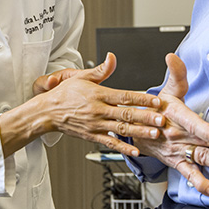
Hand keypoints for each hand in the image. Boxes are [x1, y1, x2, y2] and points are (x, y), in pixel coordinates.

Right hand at [27, 53, 164, 156]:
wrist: (47, 112)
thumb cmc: (64, 94)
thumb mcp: (81, 77)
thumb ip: (101, 70)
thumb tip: (112, 57)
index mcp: (98, 94)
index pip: (124, 96)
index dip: (141, 98)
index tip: (156, 100)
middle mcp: (98, 110)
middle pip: (126, 114)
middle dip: (146, 117)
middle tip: (162, 119)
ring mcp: (96, 125)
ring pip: (121, 129)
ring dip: (140, 132)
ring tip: (155, 134)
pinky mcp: (92, 136)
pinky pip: (110, 142)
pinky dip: (123, 147)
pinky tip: (135, 150)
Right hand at [133, 54, 208, 195]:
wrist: (137, 129)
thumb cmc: (156, 108)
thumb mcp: (166, 90)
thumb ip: (176, 75)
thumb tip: (173, 56)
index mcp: (176, 115)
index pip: (193, 123)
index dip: (208, 130)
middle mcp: (178, 135)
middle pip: (205, 142)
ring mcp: (178, 150)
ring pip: (202, 158)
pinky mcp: (177, 162)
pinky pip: (189, 174)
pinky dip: (200, 183)